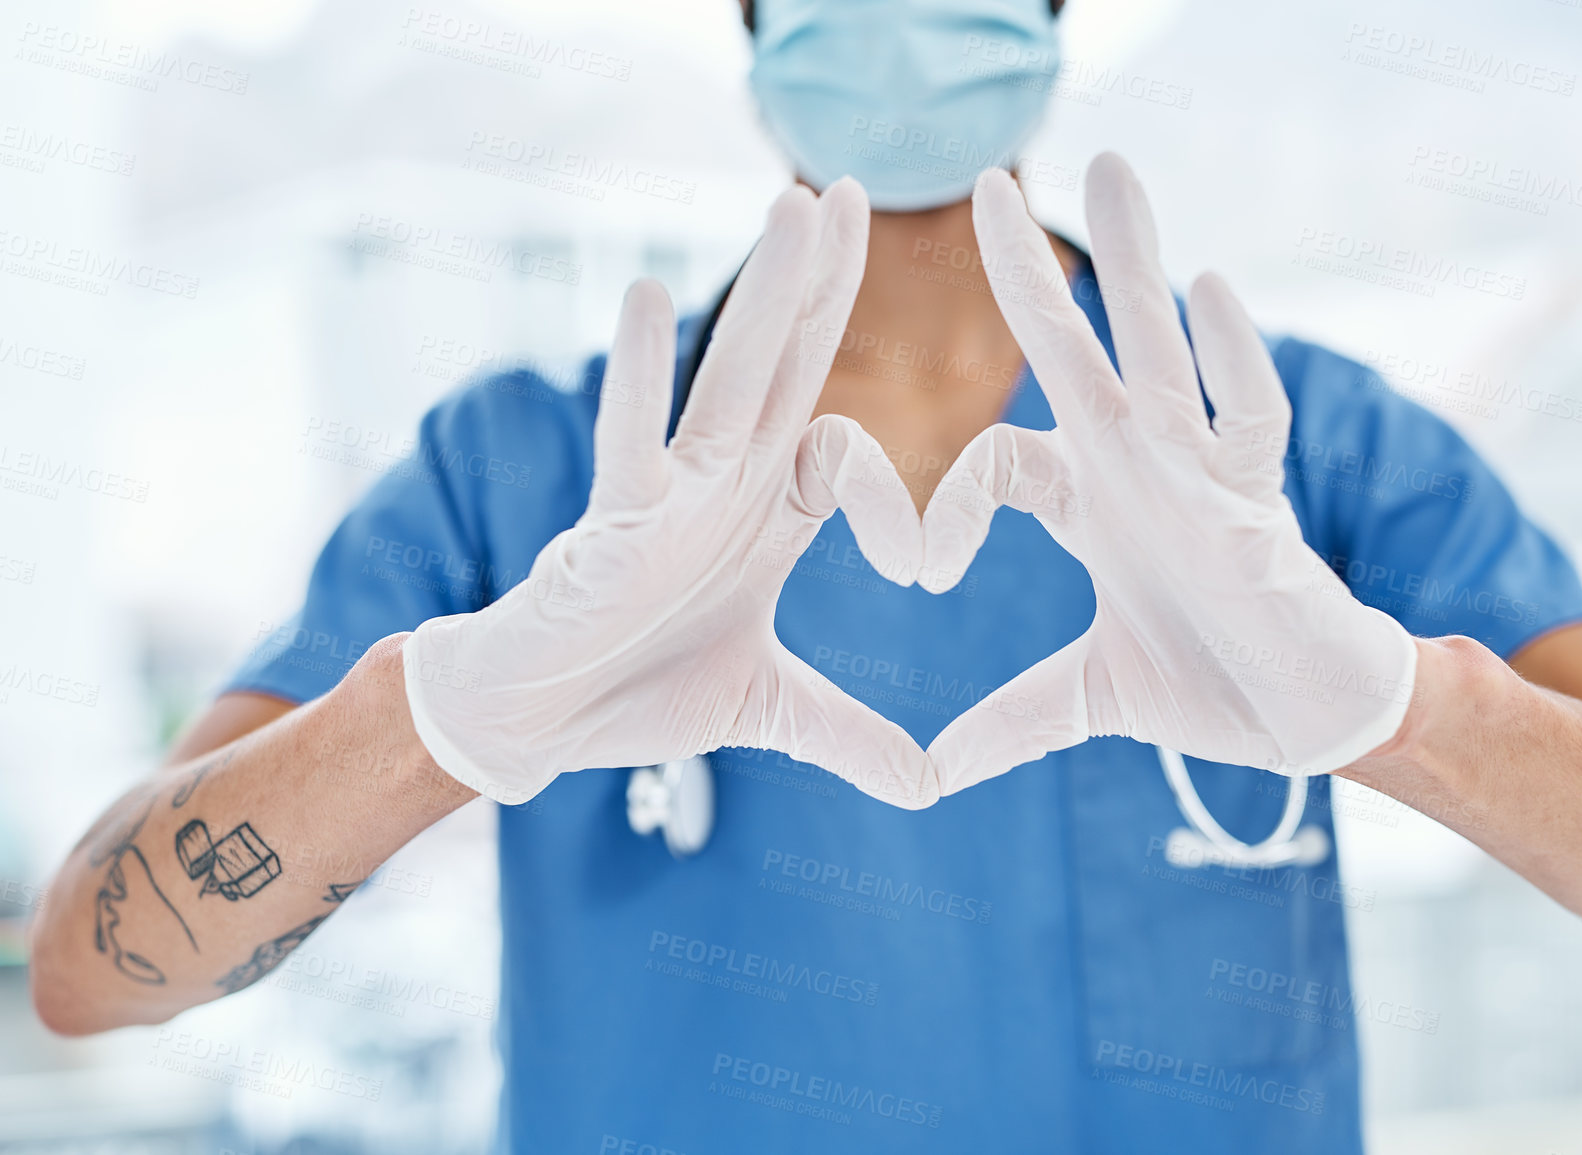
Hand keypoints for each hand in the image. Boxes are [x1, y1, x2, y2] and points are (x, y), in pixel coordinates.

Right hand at [402, 180, 936, 808]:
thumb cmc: (641, 692)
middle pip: (789, 365)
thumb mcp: (770, 712)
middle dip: (824, 282)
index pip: (847, 455)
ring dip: (767, 294)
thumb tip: (929, 789)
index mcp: (768, 515)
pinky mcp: (615, 518)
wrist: (543, 720)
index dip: (896, 498)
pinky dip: (641, 373)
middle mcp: (726, 483)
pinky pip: (633, 437)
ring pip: (731, 378)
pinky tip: (649, 297)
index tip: (924, 571)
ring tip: (798, 207)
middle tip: (857, 189)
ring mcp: (672, 491)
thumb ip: (848, 736)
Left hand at [919, 154, 1416, 795]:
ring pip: (1163, 353)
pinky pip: (1249, 420)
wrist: (1305, 719)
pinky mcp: (1264, 505)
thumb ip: (1010, 723)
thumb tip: (928, 778)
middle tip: (988, 181)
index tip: (921, 574)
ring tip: (1111, 170)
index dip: (950, 505)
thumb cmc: (1207, 686)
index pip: (1001, 457)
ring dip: (1138, 266)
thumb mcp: (1086, 701)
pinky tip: (1212, 290)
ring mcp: (1203, 476)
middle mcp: (1139, 469)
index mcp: (1091, 504)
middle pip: (1079, 352)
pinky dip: (1232, 361)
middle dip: (1036, 273)